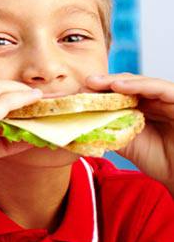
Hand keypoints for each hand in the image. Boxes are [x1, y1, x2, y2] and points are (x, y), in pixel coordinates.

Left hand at [87, 73, 173, 192]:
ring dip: (117, 81)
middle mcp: (155, 100)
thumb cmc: (161, 160)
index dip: (98, 91)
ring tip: (95, 82)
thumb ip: (108, 130)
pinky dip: (140, 85)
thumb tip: (78, 125)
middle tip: (84, 83)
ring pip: (141, 83)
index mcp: (143, 107)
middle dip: (104, 83)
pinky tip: (119, 86)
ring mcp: (168, 99)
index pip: (118, 94)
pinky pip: (161, 88)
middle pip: (127, 85)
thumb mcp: (127, 143)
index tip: (77, 93)